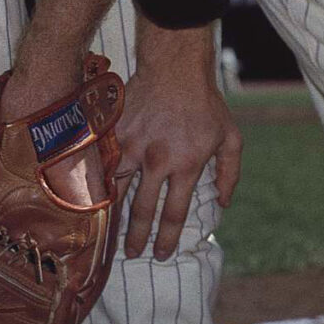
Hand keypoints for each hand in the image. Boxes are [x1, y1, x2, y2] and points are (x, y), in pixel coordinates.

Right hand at [107, 21, 242, 261]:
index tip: (160, 255)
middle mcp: (157, 161)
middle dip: (136, 238)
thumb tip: (223, 203)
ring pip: (115, 190)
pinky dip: (96, 183)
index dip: (165, 240)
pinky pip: (102, 164)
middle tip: (132, 254)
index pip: (172, 214)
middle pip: (141, 211)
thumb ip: (229, 173)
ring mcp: (133, 146)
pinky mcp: (115, 132)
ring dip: (111, 214)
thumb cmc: (205, 103)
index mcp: (186, 165)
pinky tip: (92, 199)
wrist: (175, 68)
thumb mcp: (231, 137)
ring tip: (107, 232)